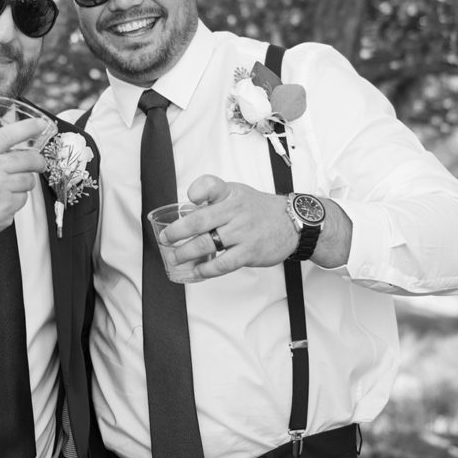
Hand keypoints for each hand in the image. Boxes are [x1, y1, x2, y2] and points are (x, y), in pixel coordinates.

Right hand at [0, 117, 47, 245]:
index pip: (9, 134)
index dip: (28, 127)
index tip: (41, 124)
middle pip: (29, 159)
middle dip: (38, 161)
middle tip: (38, 163)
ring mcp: (0, 189)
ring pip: (29, 180)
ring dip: (24, 183)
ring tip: (9, 186)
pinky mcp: (6, 207)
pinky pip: (23, 199)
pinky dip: (17, 200)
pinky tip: (3, 201)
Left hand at [160, 175, 297, 278]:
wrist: (292, 223)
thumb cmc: (258, 208)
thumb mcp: (237, 192)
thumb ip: (213, 196)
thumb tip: (186, 207)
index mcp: (230, 194)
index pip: (211, 186)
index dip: (197, 191)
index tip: (189, 199)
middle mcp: (236, 211)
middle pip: (200, 221)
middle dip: (177, 232)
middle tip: (165, 239)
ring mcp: (243, 233)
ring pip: (207, 244)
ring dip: (186, 253)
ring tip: (174, 257)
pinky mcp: (249, 252)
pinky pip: (222, 264)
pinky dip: (206, 269)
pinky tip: (197, 271)